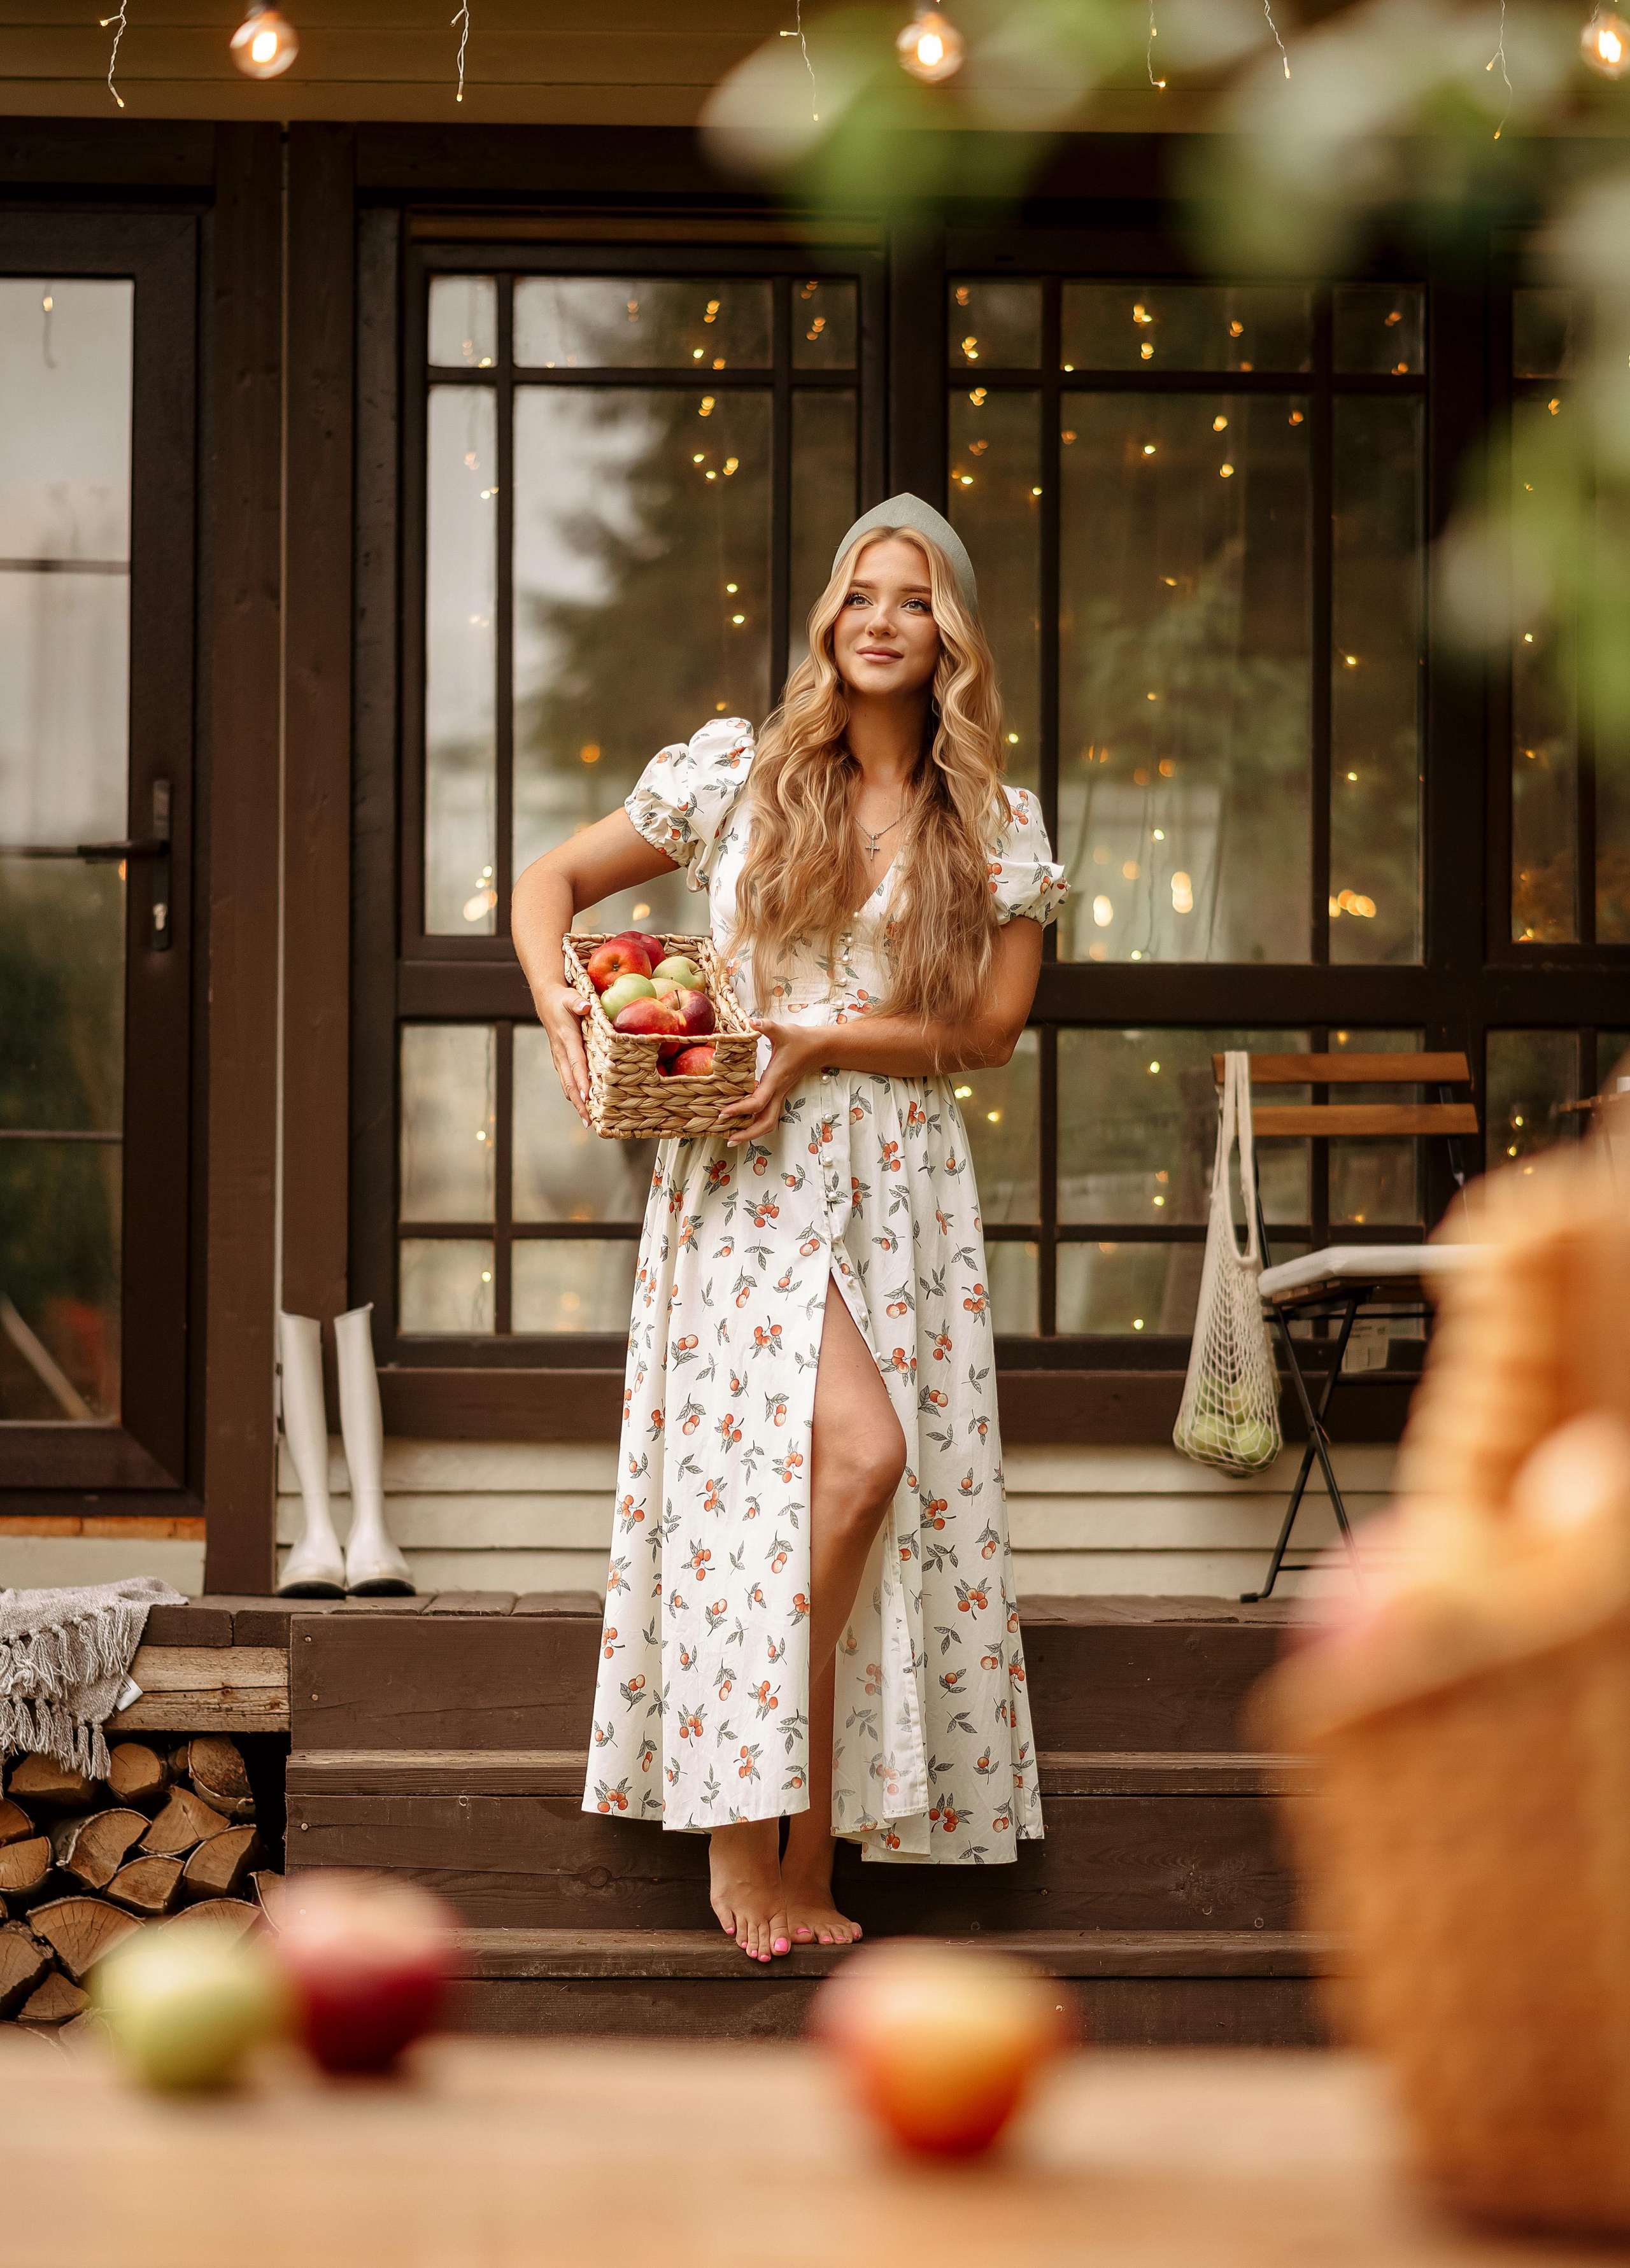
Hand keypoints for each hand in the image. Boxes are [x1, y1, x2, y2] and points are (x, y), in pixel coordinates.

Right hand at [536, 979, 592, 1124]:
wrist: (547, 999)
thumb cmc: (562, 999)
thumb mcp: (570, 996)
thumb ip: (578, 1002)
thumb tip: (586, 1006)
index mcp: (566, 1039)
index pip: (575, 1063)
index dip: (581, 1081)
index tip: (587, 1097)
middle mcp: (561, 1052)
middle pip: (570, 1081)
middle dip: (579, 1102)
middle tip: (589, 1121)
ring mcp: (559, 1057)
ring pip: (567, 1083)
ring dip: (576, 1102)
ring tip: (587, 1120)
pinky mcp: (560, 1059)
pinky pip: (567, 1079)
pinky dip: (573, 1093)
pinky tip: (581, 1104)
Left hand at [716, 1018, 820, 1145]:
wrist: (820, 1047)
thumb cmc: (801, 1040)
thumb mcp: (782, 1031)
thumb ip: (766, 1027)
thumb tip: (752, 1022)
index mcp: (775, 1080)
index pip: (757, 1103)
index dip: (739, 1110)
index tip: (722, 1113)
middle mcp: (778, 1091)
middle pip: (765, 1123)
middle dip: (747, 1134)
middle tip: (728, 1139)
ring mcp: (780, 1094)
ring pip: (768, 1122)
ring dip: (752, 1132)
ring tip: (733, 1137)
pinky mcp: (780, 1093)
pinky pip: (768, 1113)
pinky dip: (755, 1121)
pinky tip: (742, 1120)